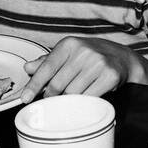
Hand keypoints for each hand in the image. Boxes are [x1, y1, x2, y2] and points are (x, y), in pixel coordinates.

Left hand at [20, 37, 134, 100]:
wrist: (122, 58)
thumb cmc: (90, 57)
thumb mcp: (68, 54)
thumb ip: (48, 62)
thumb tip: (28, 68)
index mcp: (69, 44)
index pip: (46, 68)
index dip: (34, 85)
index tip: (25, 98)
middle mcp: (83, 51)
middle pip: (57, 85)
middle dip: (52, 96)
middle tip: (52, 100)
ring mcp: (98, 63)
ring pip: (72, 94)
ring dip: (68, 100)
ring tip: (72, 97)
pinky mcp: (110, 76)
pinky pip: (89, 98)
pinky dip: (83, 102)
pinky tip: (85, 99)